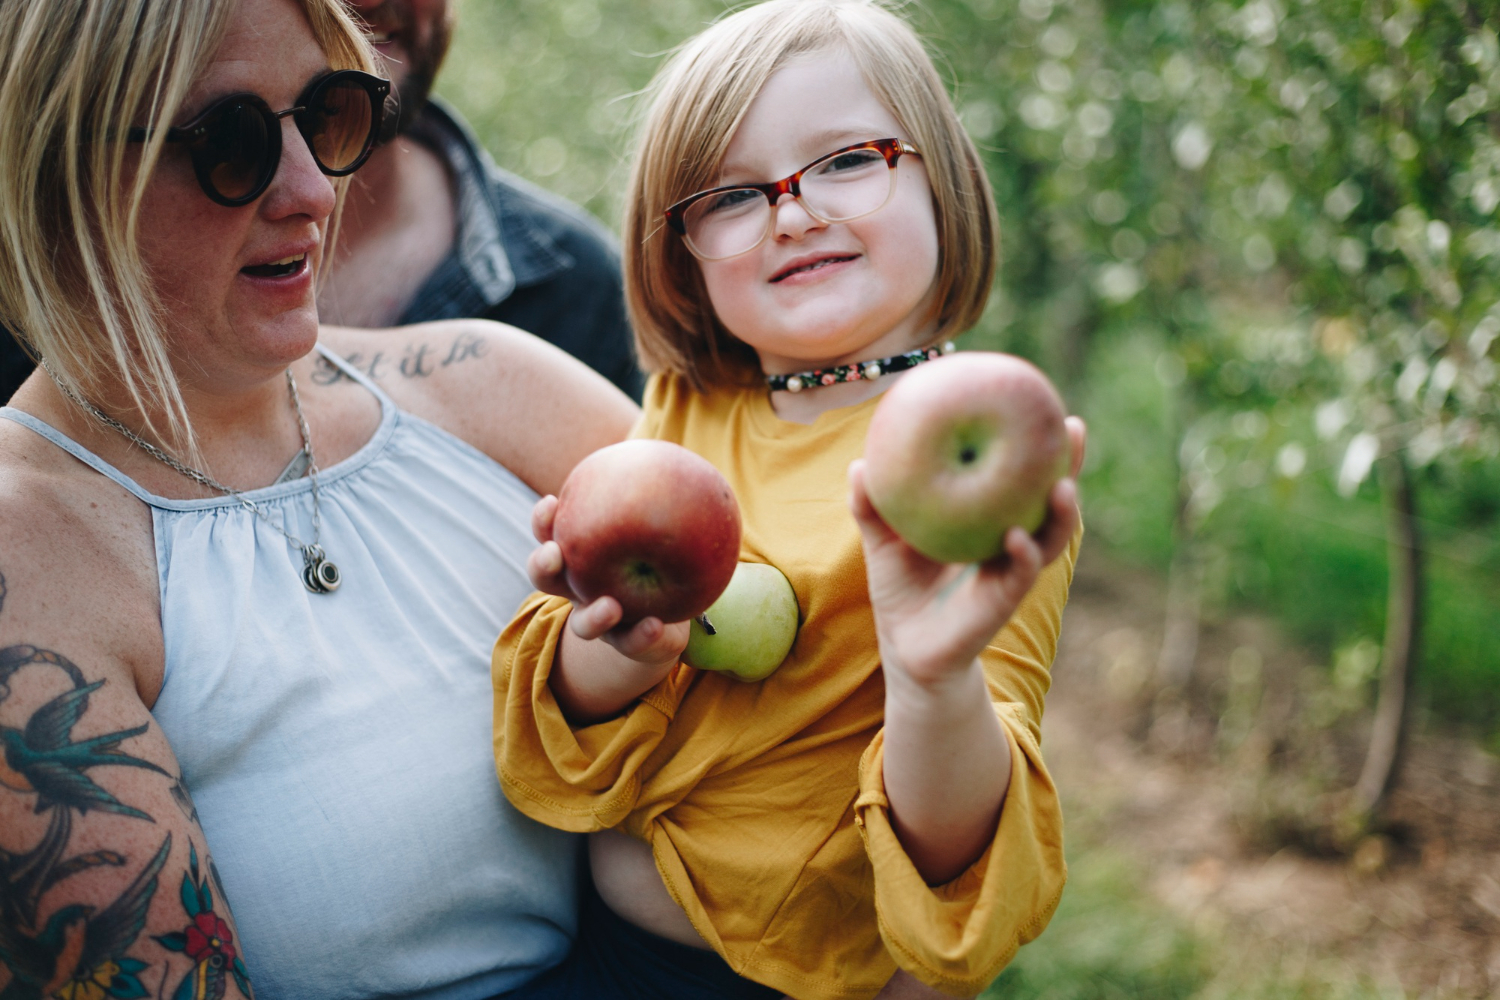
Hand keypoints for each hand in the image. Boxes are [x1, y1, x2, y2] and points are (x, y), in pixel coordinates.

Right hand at [526, 495, 689, 668]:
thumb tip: (668, 452)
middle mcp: (580, 591)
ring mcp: (602, 623)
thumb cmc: (661, 554)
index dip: (544, 521)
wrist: (674, 611)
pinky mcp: (632, 645)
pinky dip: (644, 637)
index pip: (551, 533)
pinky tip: (658, 626)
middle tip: (554, 554)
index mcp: (579, 557)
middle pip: (547, 580)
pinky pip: (634, 644)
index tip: (552, 503)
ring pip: (582, 625)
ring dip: (592, 617)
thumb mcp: (658, 524)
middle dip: (543, 567)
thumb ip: (657, 496)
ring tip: (610, 606)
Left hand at [849, 417, 1085, 686]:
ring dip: (1061, 514)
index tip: (1049, 408)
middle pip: (1051, 500)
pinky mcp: (1002, 602)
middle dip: (1070, 466)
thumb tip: (858, 465)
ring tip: (1063, 487)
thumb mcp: (883, 540)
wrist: (906, 648)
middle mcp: (1009, 542)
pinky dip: (1021, 555)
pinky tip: (1015, 538)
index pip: (1022, 477)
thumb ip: (872, 506)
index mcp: (989, 521)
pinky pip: (1019, 575)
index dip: (1038, 447)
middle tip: (1073, 430)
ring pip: (1049, 538)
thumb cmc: (900, 590)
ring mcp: (1011, 572)